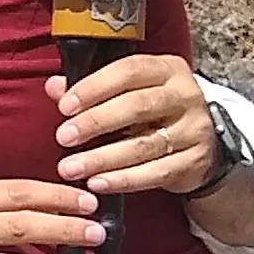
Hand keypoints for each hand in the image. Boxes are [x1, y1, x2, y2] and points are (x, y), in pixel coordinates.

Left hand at [51, 53, 219, 196]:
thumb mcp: (126, 92)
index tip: (64, 106)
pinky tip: (97, 183)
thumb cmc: (152, 111)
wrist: (199, 142)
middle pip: (137, 106)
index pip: (128, 71)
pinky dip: (124, 180)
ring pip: (144, 144)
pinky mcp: (195, 160)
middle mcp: (185, 95)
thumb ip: (91, 89)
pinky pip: (156, 172)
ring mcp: (194, 129)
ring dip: (103, 158)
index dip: (94, 88)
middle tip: (63, 138)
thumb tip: (54, 86)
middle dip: (95, 122)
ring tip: (71, 167)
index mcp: (166, 69)